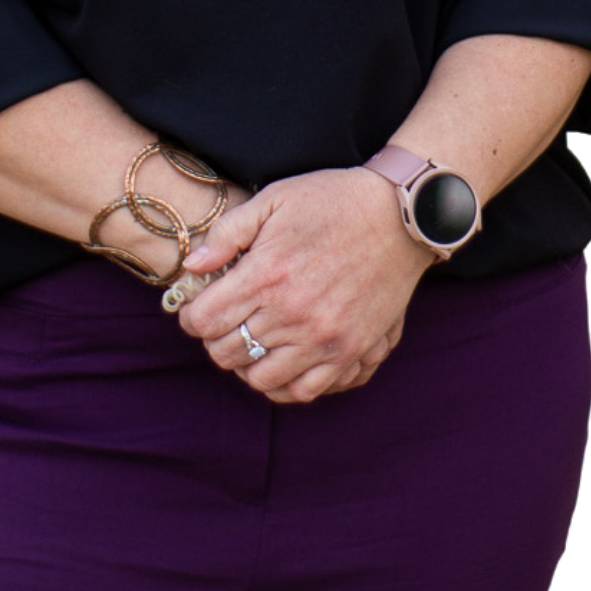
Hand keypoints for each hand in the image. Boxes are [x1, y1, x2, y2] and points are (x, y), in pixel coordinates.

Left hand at [173, 168, 434, 403]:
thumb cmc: (332, 201)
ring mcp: (323, 339)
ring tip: (252, 341)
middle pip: (227, 353)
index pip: (204, 321)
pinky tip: (281, 361)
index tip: (198, 307)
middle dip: (215, 339)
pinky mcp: (351, 351)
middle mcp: (292, 314)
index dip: (191, 316)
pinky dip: (285, 383)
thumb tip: (191, 267)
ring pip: (260, 378)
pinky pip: (305, 391)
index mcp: (267, 274)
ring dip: (247, 363)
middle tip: (223, 322)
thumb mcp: (273, 199)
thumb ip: (226, 234)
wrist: (400, 215)